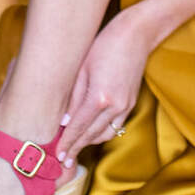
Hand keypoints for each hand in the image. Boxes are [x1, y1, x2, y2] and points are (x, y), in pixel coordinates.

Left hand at [57, 9, 149, 165]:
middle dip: (77, 148)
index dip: (67, 143)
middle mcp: (115, 105)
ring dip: (90, 142)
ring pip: (105, 133)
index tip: (57, 156)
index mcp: (100, 96)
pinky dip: (102, 132)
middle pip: (92, 135)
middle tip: (63, 161)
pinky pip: (116, 125)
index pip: (79, 127)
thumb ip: (73, 96)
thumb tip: (65, 121)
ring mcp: (126, 105)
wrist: (136, 34)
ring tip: (75, 148)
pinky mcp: (131, 102)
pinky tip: (92, 133)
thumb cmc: (104, 44)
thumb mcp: (82, 68)